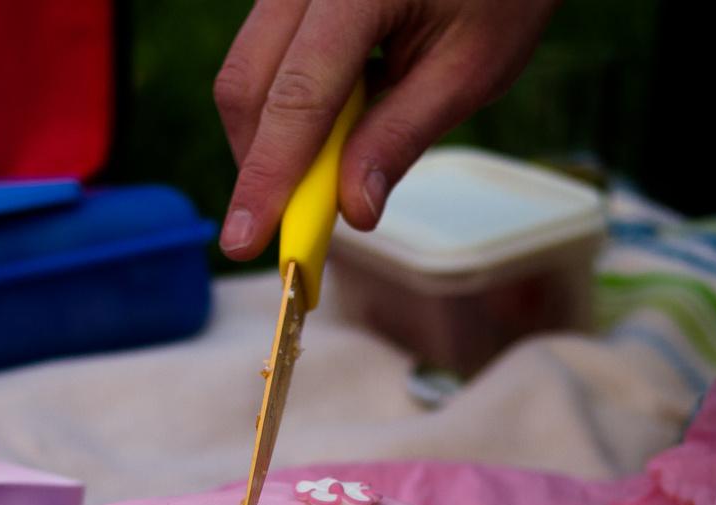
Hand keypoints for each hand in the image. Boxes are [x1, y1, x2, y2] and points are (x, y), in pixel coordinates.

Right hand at [214, 0, 563, 258]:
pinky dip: (286, 107)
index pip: (297, 96)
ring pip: (247, 70)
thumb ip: (403, 135)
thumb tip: (352, 209)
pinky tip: (334, 128)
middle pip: (248, 82)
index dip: (268, 175)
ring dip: (272, 137)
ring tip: (328, 172)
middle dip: (260, 163)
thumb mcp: (470, 71)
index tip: (245, 240)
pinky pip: (267, 55)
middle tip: (286, 228)